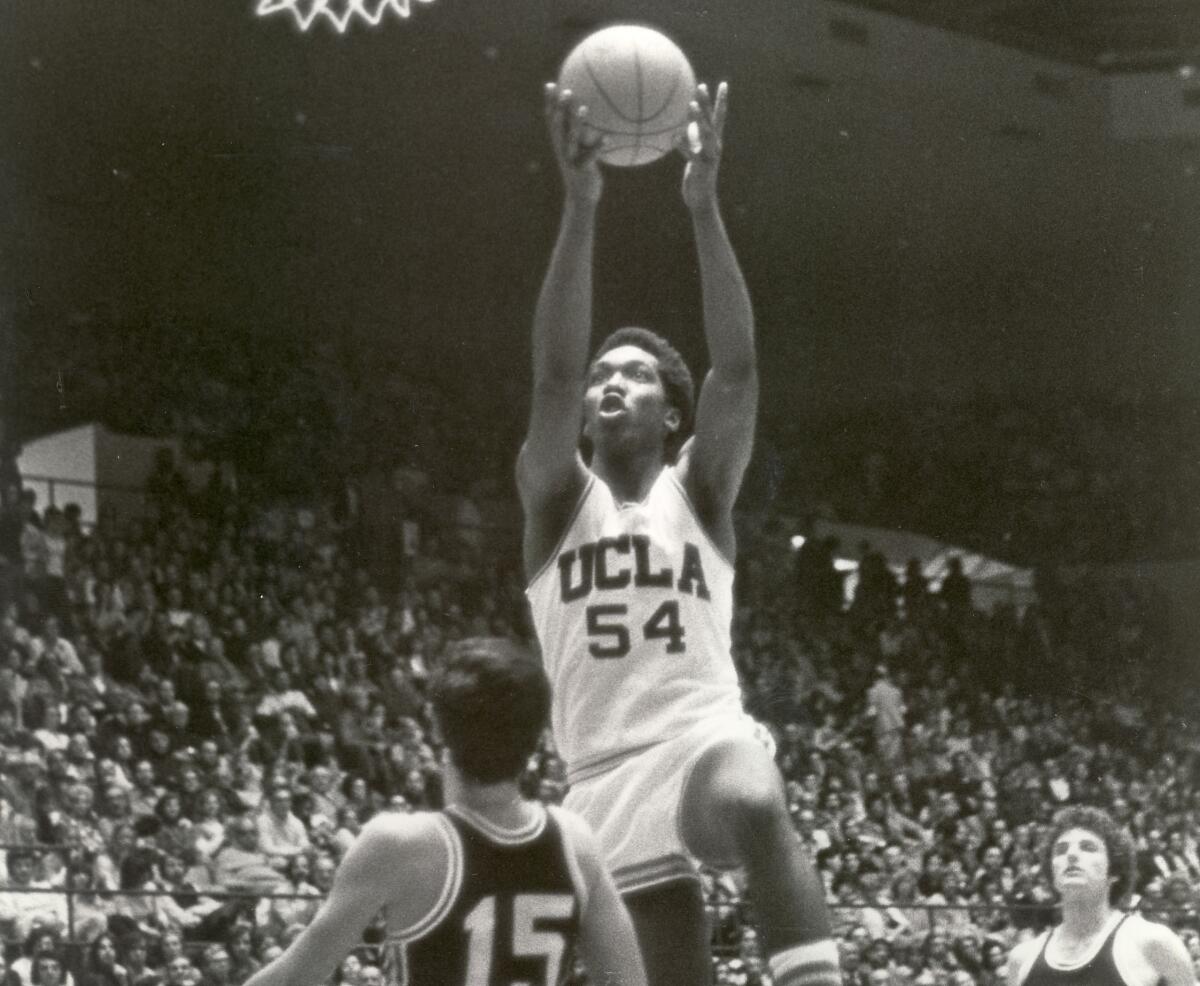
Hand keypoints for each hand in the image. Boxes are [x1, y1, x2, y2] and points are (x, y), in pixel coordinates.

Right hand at [544, 82, 603, 205]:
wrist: (581, 198)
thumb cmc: (584, 172)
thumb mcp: (582, 153)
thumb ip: (583, 136)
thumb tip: (593, 118)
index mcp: (560, 143)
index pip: (551, 119)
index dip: (550, 102)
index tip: (550, 84)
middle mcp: (562, 149)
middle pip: (558, 125)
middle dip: (560, 107)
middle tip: (566, 90)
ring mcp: (571, 159)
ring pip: (571, 138)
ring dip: (577, 122)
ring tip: (585, 108)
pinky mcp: (581, 170)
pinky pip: (590, 156)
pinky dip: (598, 147)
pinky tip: (608, 138)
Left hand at [677, 81, 726, 211]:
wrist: (702, 199)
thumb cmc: (698, 176)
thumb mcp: (697, 154)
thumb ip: (695, 140)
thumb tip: (687, 125)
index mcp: (715, 142)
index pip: (720, 117)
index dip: (722, 101)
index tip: (723, 84)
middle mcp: (715, 146)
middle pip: (712, 120)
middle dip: (707, 103)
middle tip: (701, 86)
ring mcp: (709, 156)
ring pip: (705, 133)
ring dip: (698, 118)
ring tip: (690, 105)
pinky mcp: (700, 167)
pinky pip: (691, 154)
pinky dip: (683, 145)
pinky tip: (674, 136)